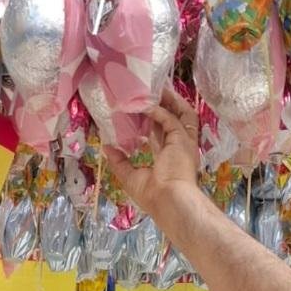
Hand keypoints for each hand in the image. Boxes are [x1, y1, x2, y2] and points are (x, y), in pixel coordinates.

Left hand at [105, 85, 198, 214]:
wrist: (168, 201)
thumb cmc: (152, 194)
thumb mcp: (130, 176)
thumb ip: (119, 161)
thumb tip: (106, 147)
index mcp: (170, 158)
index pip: (164, 133)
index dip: (155, 120)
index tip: (142, 110)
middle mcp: (179, 148)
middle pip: (176, 120)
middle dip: (167, 105)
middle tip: (152, 94)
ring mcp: (184, 143)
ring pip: (182, 114)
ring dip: (170, 101)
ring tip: (157, 89)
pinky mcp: (182, 139)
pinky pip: (170, 119)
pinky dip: (158, 111)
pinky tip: (145, 106)